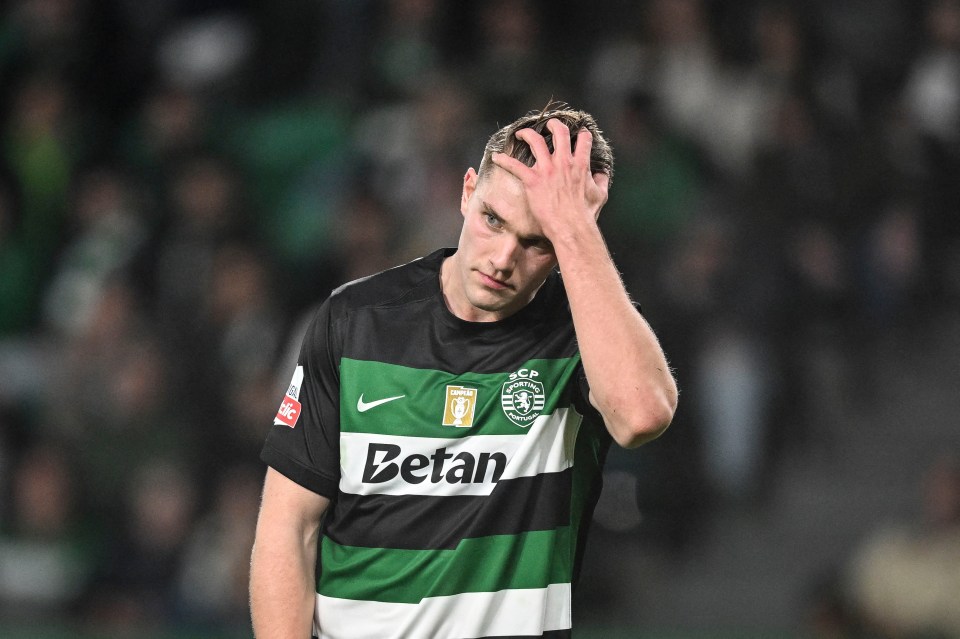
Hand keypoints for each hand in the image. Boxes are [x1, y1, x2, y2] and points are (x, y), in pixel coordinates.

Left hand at [491, 118, 609, 242]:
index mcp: (580, 165)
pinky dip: (504, 160)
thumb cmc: (585, 214)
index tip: (578, 133)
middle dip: (553, 125)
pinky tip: (496, 157)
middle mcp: (563, 162)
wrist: (570, 226)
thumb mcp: (600, 195)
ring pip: (535, 141)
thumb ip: (602, 181)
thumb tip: (602, 173)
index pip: (583, 140)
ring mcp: (547, 170)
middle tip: (548, 125)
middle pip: (559, 132)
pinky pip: (514, 165)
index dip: (581, 134)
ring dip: (527, 134)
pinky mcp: (532, 180)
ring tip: (521, 133)